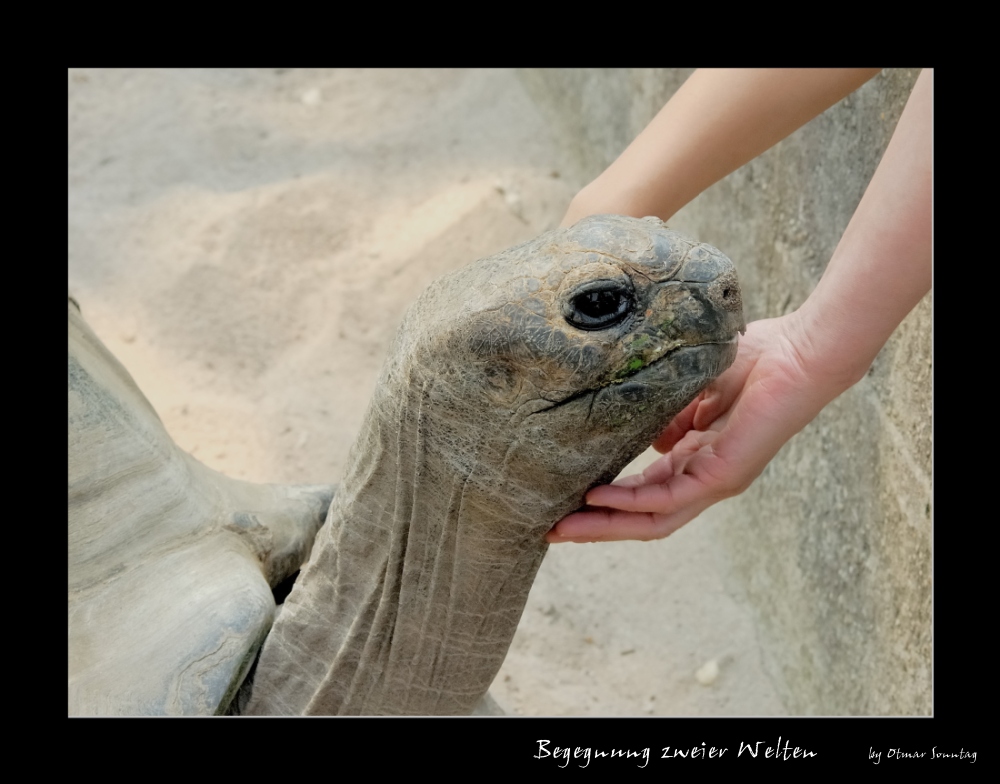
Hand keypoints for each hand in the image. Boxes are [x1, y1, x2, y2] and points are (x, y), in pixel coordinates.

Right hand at [547, 314, 844, 542]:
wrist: (800, 352)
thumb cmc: (755, 360)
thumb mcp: (694, 389)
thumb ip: (669, 416)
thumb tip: (647, 438)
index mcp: (698, 458)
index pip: (646, 492)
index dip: (606, 501)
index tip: (565, 501)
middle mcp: (704, 477)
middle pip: (643, 516)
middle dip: (596, 527)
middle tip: (552, 530)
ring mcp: (715, 480)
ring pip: (652, 518)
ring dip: (605, 525)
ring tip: (563, 527)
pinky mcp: (724, 474)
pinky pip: (669, 498)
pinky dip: (631, 501)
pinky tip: (598, 499)